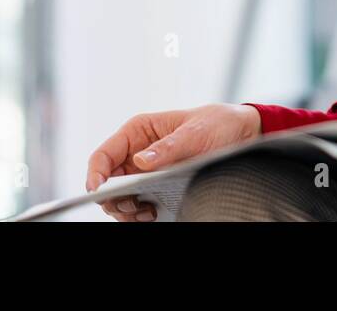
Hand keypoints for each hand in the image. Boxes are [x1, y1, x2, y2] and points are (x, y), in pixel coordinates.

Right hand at [85, 103, 262, 221]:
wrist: (241, 132)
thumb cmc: (217, 123)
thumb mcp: (196, 133)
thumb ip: (169, 146)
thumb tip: (141, 161)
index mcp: (138, 131)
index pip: (103, 155)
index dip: (96, 175)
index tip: (99, 193)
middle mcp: (136, 151)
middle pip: (107, 182)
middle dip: (113, 197)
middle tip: (132, 206)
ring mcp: (145, 170)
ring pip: (119, 196)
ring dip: (126, 209)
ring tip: (146, 213)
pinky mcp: (157, 184)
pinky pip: (137, 203)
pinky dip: (139, 213)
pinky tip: (152, 213)